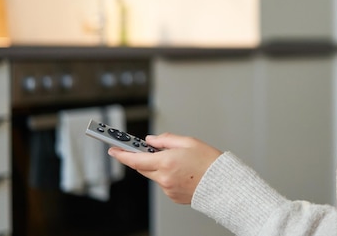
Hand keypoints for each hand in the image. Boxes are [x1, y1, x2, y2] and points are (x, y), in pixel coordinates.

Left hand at [108, 133, 222, 203]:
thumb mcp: (189, 142)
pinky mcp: (173, 196)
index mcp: (166, 162)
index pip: (136, 159)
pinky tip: (183, 172)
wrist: (223, 184)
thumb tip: (151, 140)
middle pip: (143, 167)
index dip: (122, 154)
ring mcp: (168, 189)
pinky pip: (164, 184)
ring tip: (180, 162)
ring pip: (155, 175)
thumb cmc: (210, 162)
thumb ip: (166, 139)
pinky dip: (169, 176)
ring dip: (160, 167)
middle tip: (151, 150)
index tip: (114, 150)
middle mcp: (164, 177)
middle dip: (144, 158)